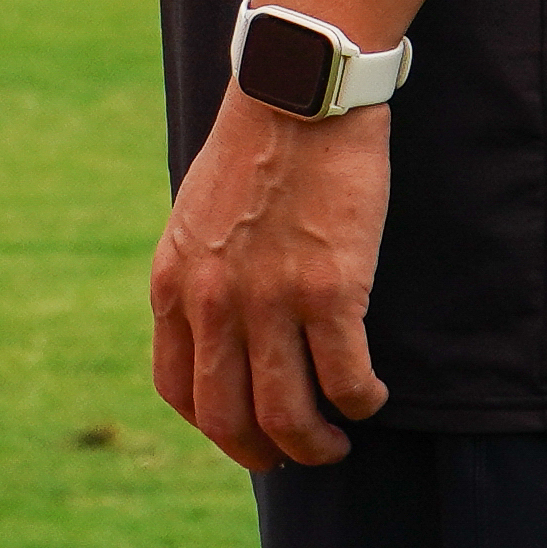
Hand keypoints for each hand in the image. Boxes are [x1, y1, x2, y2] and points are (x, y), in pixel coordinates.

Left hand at [150, 86, 391, 473]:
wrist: (296, 92)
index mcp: (174, 282)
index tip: (248, 432)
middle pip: (226, 419)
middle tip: (298, 455)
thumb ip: (201, 276)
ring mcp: (269, 299)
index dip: (214, 426)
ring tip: (340, 439)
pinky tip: (373, 394)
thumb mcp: (197, 217)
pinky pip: (346, 381)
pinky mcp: (329, 290)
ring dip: (317, 445)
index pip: (177, 388)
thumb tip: (217, 330)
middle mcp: (213, 300)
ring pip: (287, 417)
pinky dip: (362, 402)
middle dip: (263, 454)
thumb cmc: (256, 147)